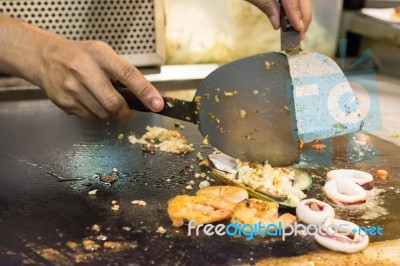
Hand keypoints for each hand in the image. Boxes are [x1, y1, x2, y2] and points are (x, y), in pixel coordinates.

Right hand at [39, 39, 163, 119]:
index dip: (145, 91)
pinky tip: (90, 102)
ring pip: (103, 114)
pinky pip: (90, 118)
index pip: (127, 74)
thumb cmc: (82, 56)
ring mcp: (71, 87)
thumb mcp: (104, 54)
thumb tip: (147, 96)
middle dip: (125, 111)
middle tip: (126, 110)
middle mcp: (82, 69)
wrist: (46, 58)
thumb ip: (124, 73)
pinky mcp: (64, 102)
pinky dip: (96, 114)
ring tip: (102, 99)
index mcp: (99, 54)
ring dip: (110, 113)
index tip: (157, 104)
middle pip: (114, 103)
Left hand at [245, 0, 311, 39]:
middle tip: (300, 34)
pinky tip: (292, 18)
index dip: (297, 15)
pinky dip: (295, 7)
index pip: (293, 0)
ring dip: (302, 13)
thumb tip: (277, 24)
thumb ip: (266, 6)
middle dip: (304, 16)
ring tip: (298, 28)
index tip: (298, 29)